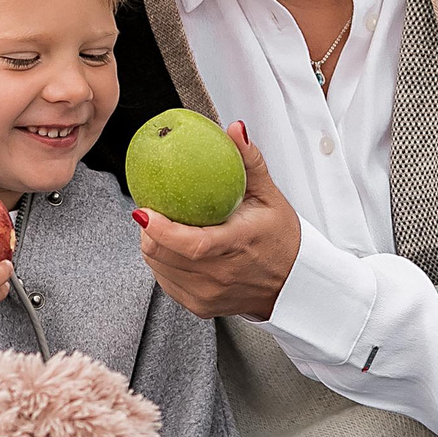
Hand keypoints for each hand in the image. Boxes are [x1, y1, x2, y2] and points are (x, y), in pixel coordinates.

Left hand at [133, 122, 300, 321]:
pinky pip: (166, 282)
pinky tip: (173, 248)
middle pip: (163, 255)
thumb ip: (249, 162)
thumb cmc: (283, 240)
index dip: (161, 229)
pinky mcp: (200, 307)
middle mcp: (221, 276)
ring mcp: (209, 295)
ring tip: (164, 226)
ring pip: (159, 268)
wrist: (294, 285)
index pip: (191, 244)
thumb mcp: (270, 197)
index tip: (143, 210)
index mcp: (238, 246)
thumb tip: (233, 129)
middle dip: (148, 230)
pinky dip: (163, 263)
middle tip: (153, 209)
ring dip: (153, 245)